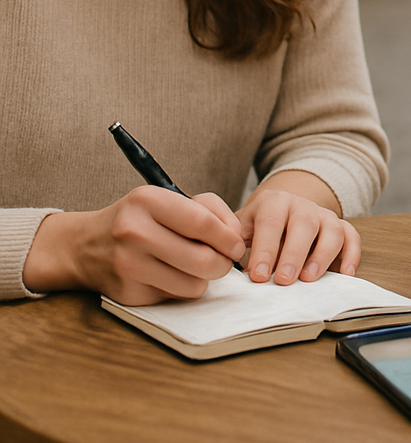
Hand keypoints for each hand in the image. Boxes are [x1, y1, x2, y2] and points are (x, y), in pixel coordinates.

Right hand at [23, 186, 245, 304]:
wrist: (87, 246)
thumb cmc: (140, 219)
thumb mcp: (168, 199)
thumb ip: (209, 210)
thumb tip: (236, 239)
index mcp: (148, 201)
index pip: (202, 223)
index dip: (228, 238)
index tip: (237, 245)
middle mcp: (134, 232)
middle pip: (201, 259)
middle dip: (222, 264)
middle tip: (223, 261)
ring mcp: (128, 266)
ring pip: (192, 285)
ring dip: (204, 279)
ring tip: (197, 267)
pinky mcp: (127, 294)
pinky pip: (174, 297)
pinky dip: (182, 289)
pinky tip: (172, 275)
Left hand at [237, 180, 360, 284]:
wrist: (280, 210)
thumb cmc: (257, 227)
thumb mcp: (241, 228)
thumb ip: (235, 242)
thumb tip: (228, 265)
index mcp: (274, 202)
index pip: (271, 222)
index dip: (265, 249)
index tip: (258, 276)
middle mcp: (302, 205)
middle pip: (304, 223)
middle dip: (294, 254)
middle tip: (284, 280)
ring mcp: (324, 215)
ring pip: (332, 229)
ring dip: (322, 255)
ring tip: (309, 279)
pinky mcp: (341, 226)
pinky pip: (352, 236)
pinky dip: (352, 255)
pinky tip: (345, 274)